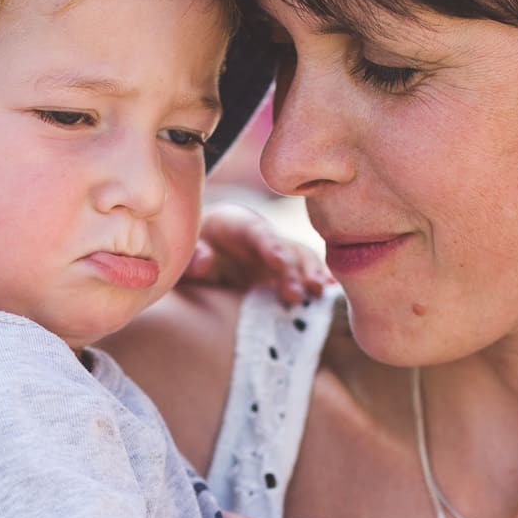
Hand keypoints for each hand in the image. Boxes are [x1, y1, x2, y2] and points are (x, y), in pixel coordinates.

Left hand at [182, 203, 326, 307]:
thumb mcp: (185, 251)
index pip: (256, 232)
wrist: (199, 254)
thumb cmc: (190, 251)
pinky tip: (331, 291)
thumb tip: (204, 260)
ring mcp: (276, 254)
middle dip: (292, 269)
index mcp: (235, 225)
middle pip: (282, 247)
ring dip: (310, 275)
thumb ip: (193, 253)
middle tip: (296, 292)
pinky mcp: (284, 272)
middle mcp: (261, 237)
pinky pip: (305, 273)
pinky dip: (319, 279)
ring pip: (300, 260)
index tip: (278, 261)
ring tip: (320, 292)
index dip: (269, 245)